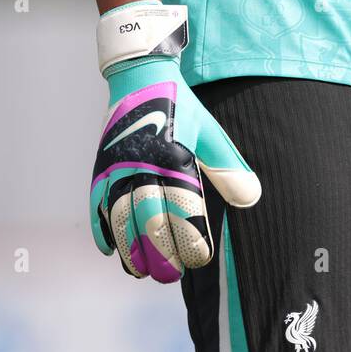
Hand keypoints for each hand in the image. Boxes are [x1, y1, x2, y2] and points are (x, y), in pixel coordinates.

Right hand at [89, 2, 260, 282]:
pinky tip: (109, 250)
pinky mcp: (101, 165)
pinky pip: (97, 203)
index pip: (182, 207)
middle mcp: (143, 162)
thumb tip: (253, 199)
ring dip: (129, 248)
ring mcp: (118, 165)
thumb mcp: (210, 133)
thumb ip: (229, 167)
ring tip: (140, 271)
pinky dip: (101, 228)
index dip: (190, 237)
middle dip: (160, 252)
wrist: (141, 75)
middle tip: (171, 275)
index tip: (199, 258)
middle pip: (149, 218)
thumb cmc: (182, 108)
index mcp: (174, 154)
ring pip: (120, 217)